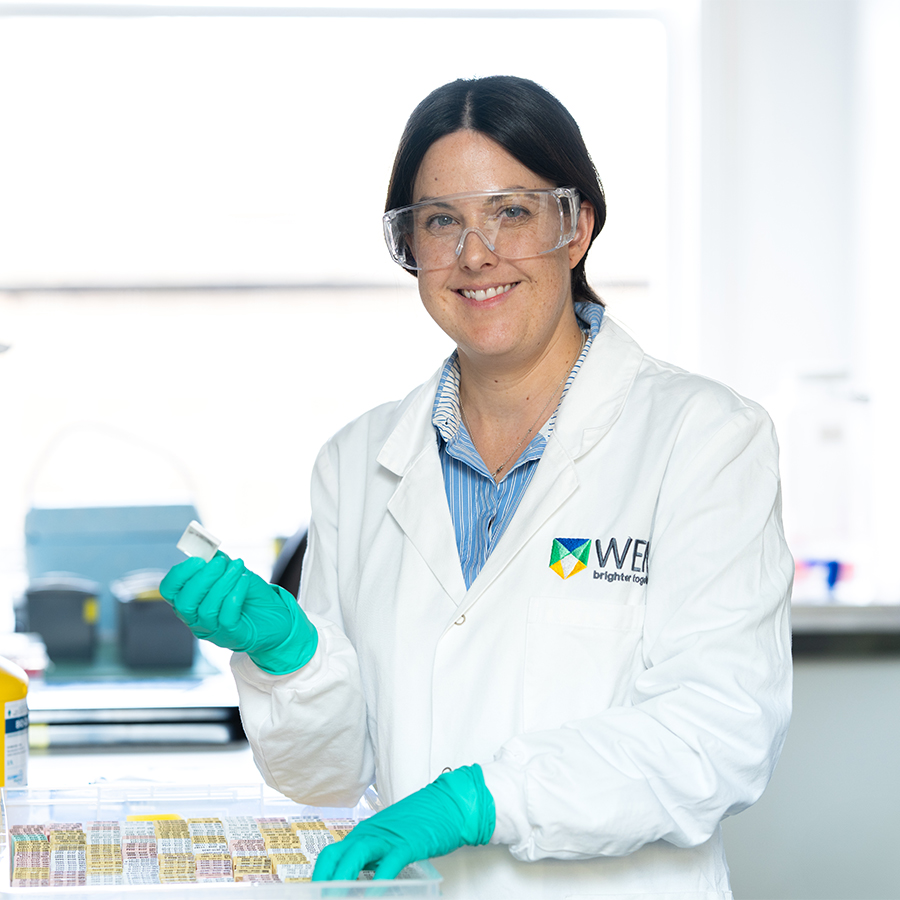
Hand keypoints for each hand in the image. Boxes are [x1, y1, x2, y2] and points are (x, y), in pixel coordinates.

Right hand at [159, 551, 316, 674]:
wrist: (276, 617)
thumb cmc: (250, 595)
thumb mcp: (232, 574)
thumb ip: (217, 562)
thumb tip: (208, 549)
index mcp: (190, 601)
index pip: (169, 590)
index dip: (180, 573)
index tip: (199, 558)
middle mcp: (195, 620)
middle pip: (184, 603)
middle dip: (202, 579)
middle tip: (221, 562)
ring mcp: (213, 631)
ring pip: (207, 609)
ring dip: (223, 583)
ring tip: (238, 567)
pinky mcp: (232, 637)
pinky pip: (227, 616)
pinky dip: (235, 594)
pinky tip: (245, 580)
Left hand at [312, 765, 494, 880]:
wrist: (447, 804)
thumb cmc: (420, 825)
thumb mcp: (389, 842)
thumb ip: (373, 860)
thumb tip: (359, 885)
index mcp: (363, 834)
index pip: (330, 855)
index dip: (318, 877)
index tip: (314, 894)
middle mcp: (369, 834)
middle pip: (335, 855)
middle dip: (323, 880)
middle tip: (320, 898)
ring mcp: (387, 837)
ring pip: (355, 856)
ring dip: (341, 880)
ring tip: (335, 898)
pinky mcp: (408, 844)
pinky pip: (389, 864)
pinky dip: (380, 882)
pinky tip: (375, 895)